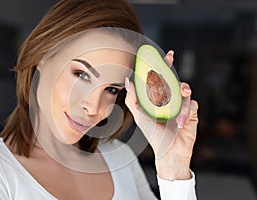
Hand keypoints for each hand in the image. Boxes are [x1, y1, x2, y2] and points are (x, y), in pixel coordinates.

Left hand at [125, 50, 198, 179]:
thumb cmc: (153, 134)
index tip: (163, 55)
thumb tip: (127, 81)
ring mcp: (180, 104)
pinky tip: (180, 123)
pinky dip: (185, 112)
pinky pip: (191, 104)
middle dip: (171, 69)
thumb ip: (132, 99)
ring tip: (177, 106)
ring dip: (180, 96)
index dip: (161, 66)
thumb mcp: (139, 116)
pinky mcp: (191, 112)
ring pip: (183, 90)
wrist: (168, 151)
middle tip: (170, 59)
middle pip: (172, 78)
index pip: (159, 78)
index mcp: (157, 98)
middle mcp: (169, 98)